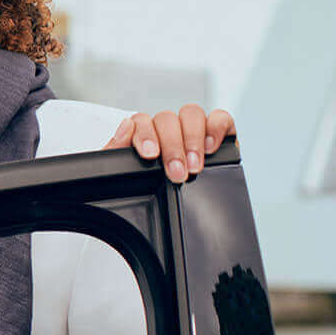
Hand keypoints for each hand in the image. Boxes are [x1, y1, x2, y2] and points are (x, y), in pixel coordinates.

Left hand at [104, 106, 236, 183]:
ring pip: (191, 114)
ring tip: (194, 166)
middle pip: (167, 119)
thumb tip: (126, 126)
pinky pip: (220, 119)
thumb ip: (115, 151)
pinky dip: (216, 128)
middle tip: (176, 173)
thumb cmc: (146, 192)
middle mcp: (167, 130)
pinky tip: (211, 147)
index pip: (141, 121)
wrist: (175, 220)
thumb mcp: (124, 178)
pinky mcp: (218, 135)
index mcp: (143, 136)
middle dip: (172, 146)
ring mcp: (193, 130)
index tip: (150, 155)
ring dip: (192, 139)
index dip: (145, 133)